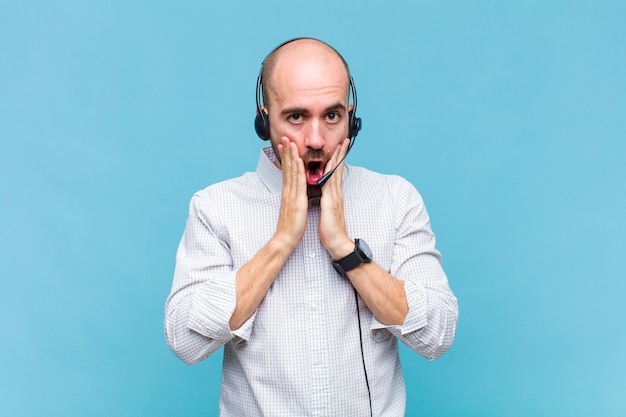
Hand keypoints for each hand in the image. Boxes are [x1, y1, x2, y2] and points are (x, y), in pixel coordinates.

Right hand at [274, 137, 307, 249]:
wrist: (285, 239)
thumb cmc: (291, 227)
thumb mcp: (293, 209)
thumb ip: (293, 199)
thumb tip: (294, 193)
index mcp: (288, 193)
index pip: (287, 171)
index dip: (286, 158)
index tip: (285, 146)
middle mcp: (288, 191)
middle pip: (287, 168)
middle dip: (286, 152)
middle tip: (284, 138)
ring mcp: (291, 195)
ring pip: (291, 171)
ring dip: (290, 156)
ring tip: (289, 142)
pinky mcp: (296, 200)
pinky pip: (297, 182)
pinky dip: (297, 170)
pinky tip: (297, 160)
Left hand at [318, 138, 353, 258]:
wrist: (337, 243)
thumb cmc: (330, 230)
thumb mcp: (327, 212)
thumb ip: (327, 201)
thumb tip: (325, 195)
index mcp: (334, 195)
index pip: (335, 174)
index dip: (337, 160)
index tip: (339, 149)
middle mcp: (336, 193)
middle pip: (338, 169)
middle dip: (341, 154)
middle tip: (344, 141)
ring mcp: (334, 197)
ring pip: (335, 173)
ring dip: (337, 159)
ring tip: (340, 146)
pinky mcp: (331, 202)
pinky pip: (329, 183)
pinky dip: (329, 172)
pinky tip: (329, 164)